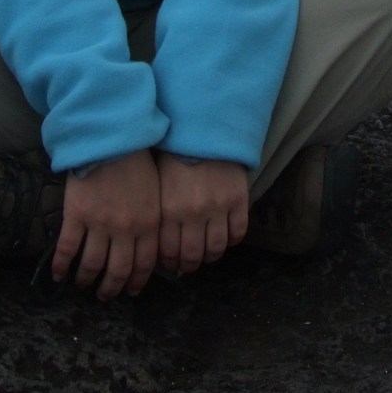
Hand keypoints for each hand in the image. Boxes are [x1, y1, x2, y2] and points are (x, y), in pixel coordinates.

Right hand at [52, 149, 161, 298]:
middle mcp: (125, 230)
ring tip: (82, 286)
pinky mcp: (76, 215)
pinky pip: (67, 249)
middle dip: (111, 288)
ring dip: (86, 280)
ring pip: (91, 264)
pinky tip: (58, 275)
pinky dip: (61, 266)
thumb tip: (150, 247)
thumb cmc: (137, 162)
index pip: (144, 265)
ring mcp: (99, 224)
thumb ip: (153, 221)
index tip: (129, 290)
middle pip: (117, 270)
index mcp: (149, 224)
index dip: (135, 281)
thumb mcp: (155, 193)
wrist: (111, 138)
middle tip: (105, 296)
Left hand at [155, 154, 249, 275]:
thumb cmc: (175, 153)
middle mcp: (192, 213)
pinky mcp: (239, 201)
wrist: (205, 127)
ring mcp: (218, 208)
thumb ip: (157, 211)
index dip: (168, 262)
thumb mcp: (157, 181)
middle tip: (188, 264)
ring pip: (216, 248)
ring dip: (210, 257)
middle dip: (188, 265)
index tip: (169, 263)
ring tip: (207, 254)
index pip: (167, 251)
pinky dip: (232, 240)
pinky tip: (226, 237)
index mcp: (168, 209)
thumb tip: (152, 239)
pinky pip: (238, 232)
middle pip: (191, 255)